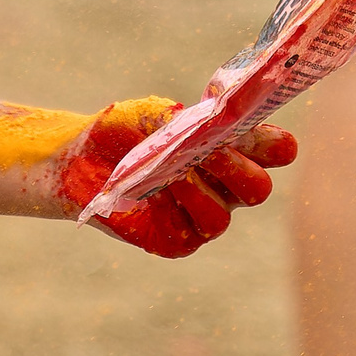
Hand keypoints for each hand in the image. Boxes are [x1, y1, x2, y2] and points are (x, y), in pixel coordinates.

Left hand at [54, 97, 297, 258]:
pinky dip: (178, 206)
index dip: (276, 146)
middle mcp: (225, 188)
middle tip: (213, 150)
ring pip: (224, 215)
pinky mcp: (178, 242)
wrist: (78, 159)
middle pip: (259, 188)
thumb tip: (217, 127)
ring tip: (176, 170)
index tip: (266, 137)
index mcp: (232, 150)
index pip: (275, 151)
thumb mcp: (155, 114)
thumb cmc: (124, 130)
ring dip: (202, 189)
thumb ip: (190, 119)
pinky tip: (159, 189)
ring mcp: (203, 216)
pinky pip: (192, 232)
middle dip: (238, 168)